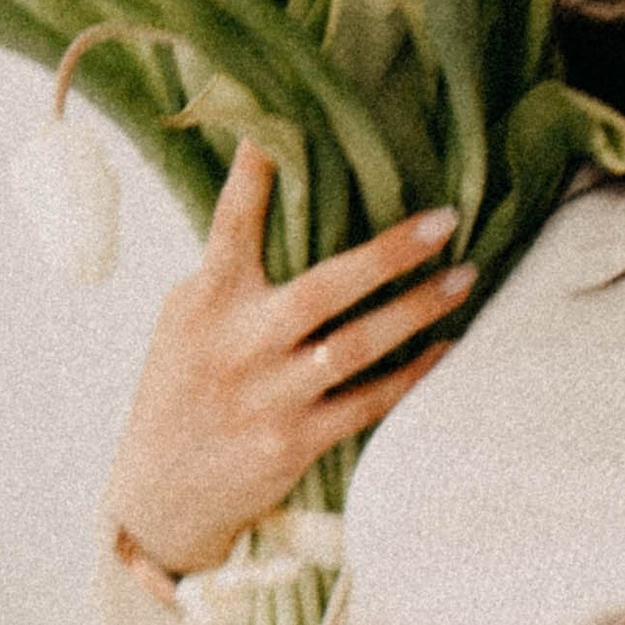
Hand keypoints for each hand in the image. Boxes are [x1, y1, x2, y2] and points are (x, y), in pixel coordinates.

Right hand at [105, 141, 475, 578]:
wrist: (158, 497)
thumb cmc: (181, 388)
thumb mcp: (185, 318)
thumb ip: (227, 267)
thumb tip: (277, 195)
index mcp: (206, 302)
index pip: (231, 226)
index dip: (254, 175)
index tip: (277, 127)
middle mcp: (239, 346)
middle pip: (323, 289)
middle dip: (388, 253)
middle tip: (445, 220)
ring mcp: (270, 398)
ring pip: (358, 346)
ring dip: (418, 311)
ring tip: (466, 276)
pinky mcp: (294, 443)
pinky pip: (369, 402)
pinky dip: (413, 374)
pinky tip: (448, 346)